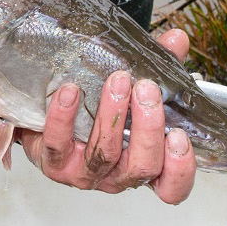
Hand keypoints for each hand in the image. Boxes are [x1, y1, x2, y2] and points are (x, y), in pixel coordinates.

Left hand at [19, 28, 195, 203]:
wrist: (46, 112)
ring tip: (118, 81)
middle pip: (141, 167)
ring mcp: (85, 173)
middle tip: (147, 89)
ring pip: (104, 154)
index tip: (178, 135)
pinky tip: (71, 91)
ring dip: (112, 115)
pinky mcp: (54, 164)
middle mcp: (117, 175)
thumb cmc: (97, 106)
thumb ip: (160, 65)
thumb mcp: (134, 87)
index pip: (170, 186)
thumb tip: (177, 39)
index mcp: (142, 162)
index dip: (180, 169)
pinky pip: (59, 144)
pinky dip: (65, 116)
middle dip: (148, 128)